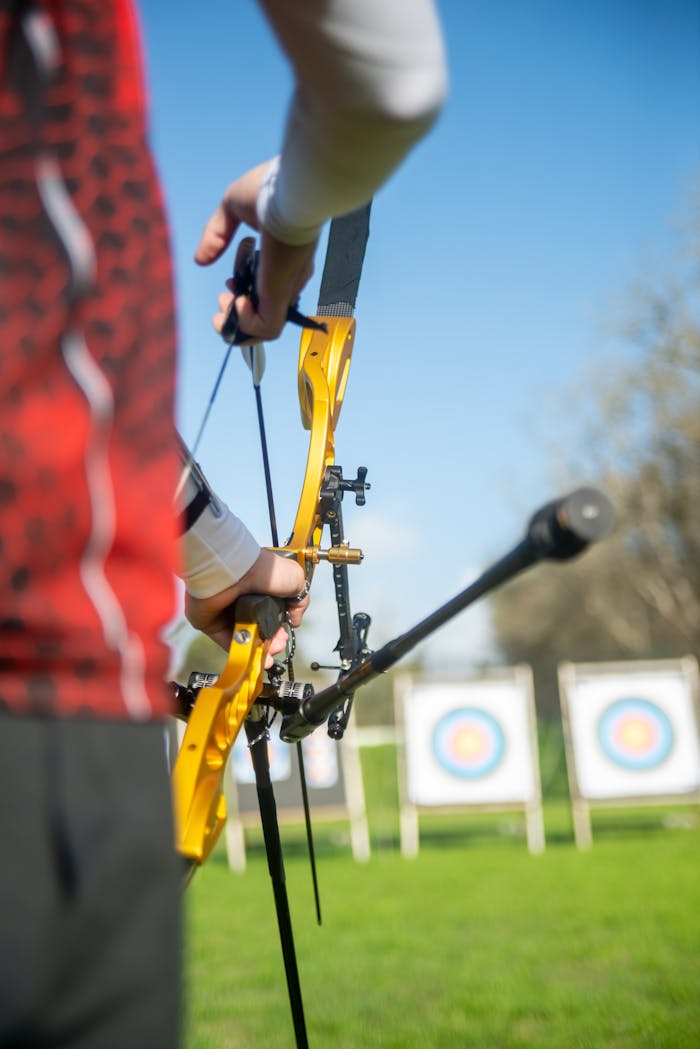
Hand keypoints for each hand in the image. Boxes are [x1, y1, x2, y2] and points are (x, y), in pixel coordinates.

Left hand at [185, 549, 309, 663]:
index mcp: (261, 590)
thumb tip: (295, 620)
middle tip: (279, 644)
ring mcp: (226, 613)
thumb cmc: (263, 570)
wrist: (237, 571)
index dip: (280, 628)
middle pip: (259, 629)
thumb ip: (300, 601)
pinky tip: (256, 656)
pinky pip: (228, 642)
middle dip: (273, 641)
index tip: (286, 634)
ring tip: (269, 652)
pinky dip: (242, 651)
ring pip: (245, 638)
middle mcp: (243, 601)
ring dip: (260, 649)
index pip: (271, 615)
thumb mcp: (296, 579)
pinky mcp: (212, 623)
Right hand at [195, 163, 316, 342]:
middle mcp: (290, 275)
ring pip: (267, 326)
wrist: (290, 189)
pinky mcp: (280, 294)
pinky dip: (248, 326)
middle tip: (223, 298)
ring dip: (239, 323)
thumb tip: (200, 260)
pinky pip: (267, 328)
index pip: (271, 289)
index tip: (230, 282)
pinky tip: (237, 303)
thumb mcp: (234, 207)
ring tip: (225, 307)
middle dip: (239, 312)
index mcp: (285, 255)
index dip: (246, 293)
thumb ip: (216, 233)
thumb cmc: (269, 189)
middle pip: (269, 312)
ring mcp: (286, 286)